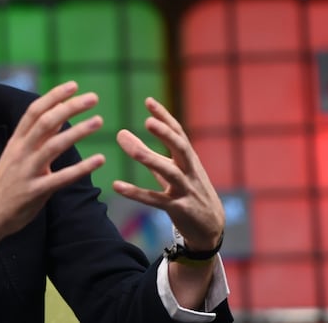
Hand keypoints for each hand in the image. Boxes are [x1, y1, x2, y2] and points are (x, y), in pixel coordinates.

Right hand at [0, 81, 105, 267]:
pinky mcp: (35, 191)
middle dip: (69, 107)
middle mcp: (21, 152)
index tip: (73, 85)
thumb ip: (38, 138)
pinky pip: (61, 178)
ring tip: (98, 121)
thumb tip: (59, 118)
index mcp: (17, 141)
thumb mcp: (18, 155)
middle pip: (45, 122)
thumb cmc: (7, 182)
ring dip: (77, 131)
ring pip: (53, 146)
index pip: (34, 111)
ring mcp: (27, 171)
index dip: (53, 96)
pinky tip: (99, 159)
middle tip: (92, 98)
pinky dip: (81, 168)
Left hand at [113, 97, 224, 250]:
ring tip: (132, 149)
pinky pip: (155, 200)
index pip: (178, 132)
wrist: (210, 227)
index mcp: (188, 158)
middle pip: (181, 147)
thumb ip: (147, 153)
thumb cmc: (188, 191)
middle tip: (148, 121)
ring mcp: (186, 190)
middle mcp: (189, 171)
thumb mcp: (171, 170)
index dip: (164, 117)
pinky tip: (117, 186)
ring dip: (151, 159)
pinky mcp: (178, 209)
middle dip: (166, 133)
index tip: (149, 101)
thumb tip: (121, 134)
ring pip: (170, 172)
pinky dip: (135, 193)